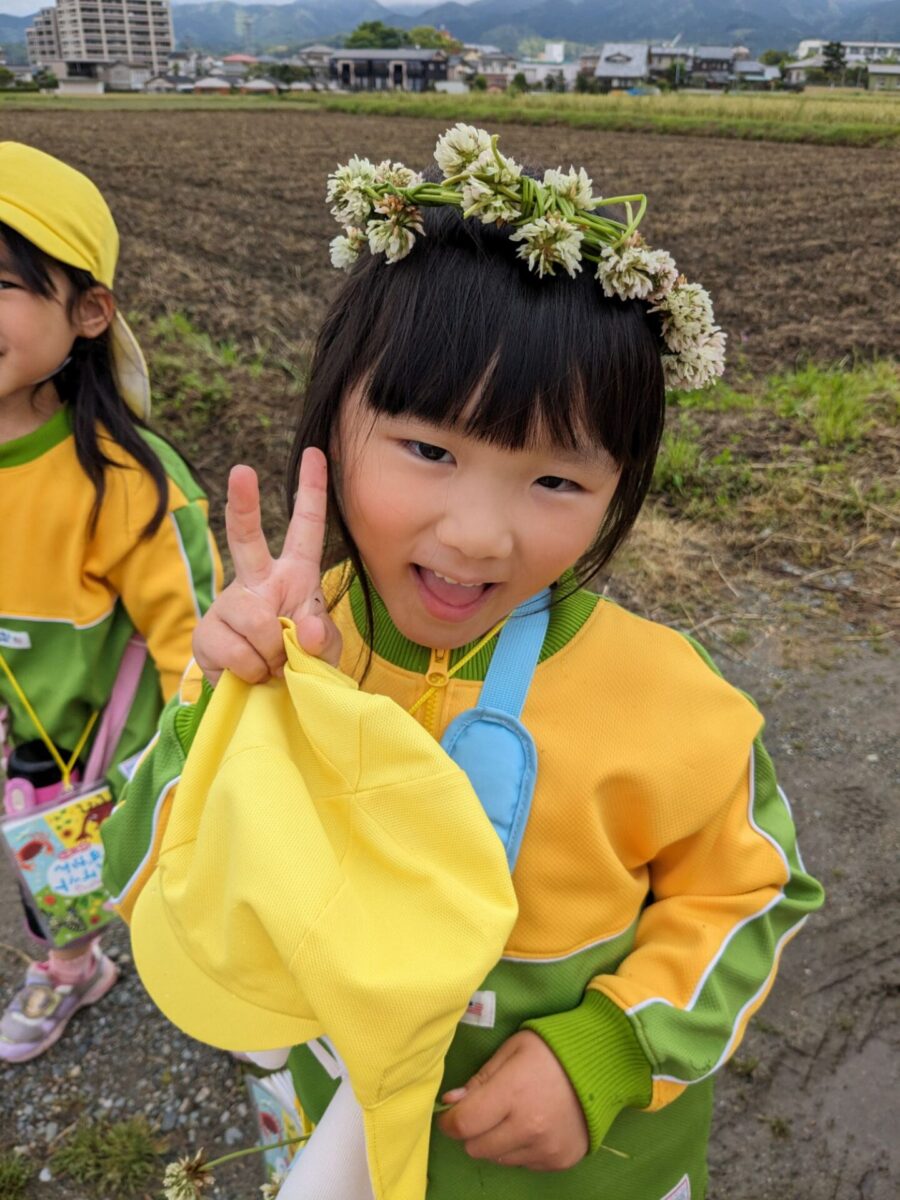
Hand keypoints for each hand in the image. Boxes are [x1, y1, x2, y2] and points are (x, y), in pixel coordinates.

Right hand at [193, 448, 341, 685]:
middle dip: (243, 504)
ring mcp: (228, 605)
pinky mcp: (206, 634)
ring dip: (271, 653)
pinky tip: (252, 674)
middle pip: (246, 537)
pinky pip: (236, 652)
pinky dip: (253, 671)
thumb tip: (305, 628)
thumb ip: (323, 638)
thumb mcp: (325, 651)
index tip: (314, 453)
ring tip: (273, 665)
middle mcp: (257, 581)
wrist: (266, 700)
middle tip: (242, 470)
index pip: (306, 528)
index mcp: (294, 574)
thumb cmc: (300, 663)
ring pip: (255, 619)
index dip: (311, 491)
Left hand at [437, 1031, 588, 1171]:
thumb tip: (451, 1102)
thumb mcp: (511, 1050)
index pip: (463, 1124)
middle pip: (476, 1148)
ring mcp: (545, 1148)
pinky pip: (524, 1164)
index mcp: (512, 1093)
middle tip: (486, 1111)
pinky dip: (521, 1148)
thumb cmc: (550, 1050)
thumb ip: (479, 1079)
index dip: (449, 1121)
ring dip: (497, 1141)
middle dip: (474, 1131)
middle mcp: (528, 1127)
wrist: (602, 1063)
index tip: (450, 1114)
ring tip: (515, 1115)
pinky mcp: (559, 1161)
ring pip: (498, 1158)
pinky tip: (534, 1125)